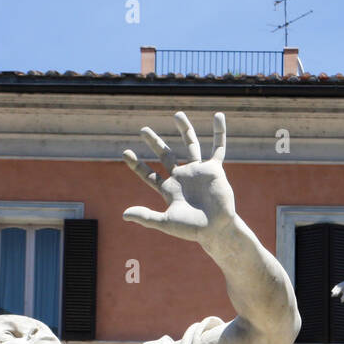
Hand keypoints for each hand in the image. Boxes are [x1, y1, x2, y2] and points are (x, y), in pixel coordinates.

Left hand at [122, 112, 236, 246]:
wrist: (216, 229)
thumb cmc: (193, 229)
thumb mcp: (166, 223)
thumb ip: (146, 217)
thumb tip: (124, 215)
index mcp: (169, 189)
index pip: (149, 175)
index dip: (137, 164)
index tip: (125, 152)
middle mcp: (182, 177)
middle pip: (166, 155)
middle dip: (155, 143)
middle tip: (144, 130)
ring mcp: (198, 171)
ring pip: (190, 145)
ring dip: (185, 130)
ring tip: (177, 114)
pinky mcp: (214, 169)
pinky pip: (218, 148)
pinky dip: (219, 132)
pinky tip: (218, 116)